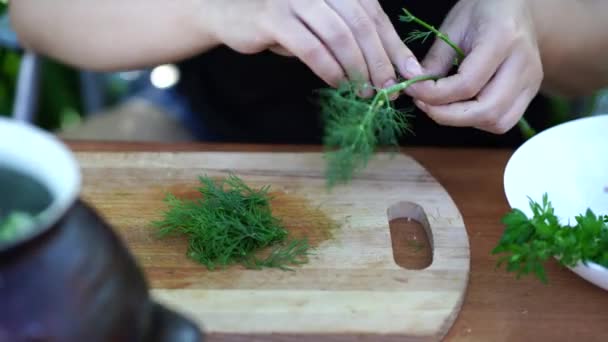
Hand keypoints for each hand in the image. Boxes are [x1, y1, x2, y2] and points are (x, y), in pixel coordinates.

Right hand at [209, 0, 422, 95]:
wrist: (231, 16)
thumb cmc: (284, 24)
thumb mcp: (322, 26)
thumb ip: (351, 38)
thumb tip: (390, 69)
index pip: (374, 14)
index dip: (394, 45)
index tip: (410, 73)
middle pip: (362, 25)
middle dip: (380, 61)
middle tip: (389, 89)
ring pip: (340, 36)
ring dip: (358, 69)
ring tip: (367, 93)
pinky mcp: (275, 18)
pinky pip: (312, 48)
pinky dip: (330, 70)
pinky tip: (339, 85)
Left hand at [405, 0, 542, 133]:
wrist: (513, 5)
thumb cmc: (482, 10)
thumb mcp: (452, 28)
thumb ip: (434, 61)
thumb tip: (414, 88)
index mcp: (503, 39)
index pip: (466, 84)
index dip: (434, 94)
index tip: (412, 89)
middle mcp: (524, 63)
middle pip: (487, 111)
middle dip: (447, 115)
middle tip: (423, 104)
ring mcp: (532, 80)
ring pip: (498, 122)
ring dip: (463, 121)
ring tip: (440, 106)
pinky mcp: (532, 90)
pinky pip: (504, 120)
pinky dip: (478, 120)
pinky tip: (461, 107)